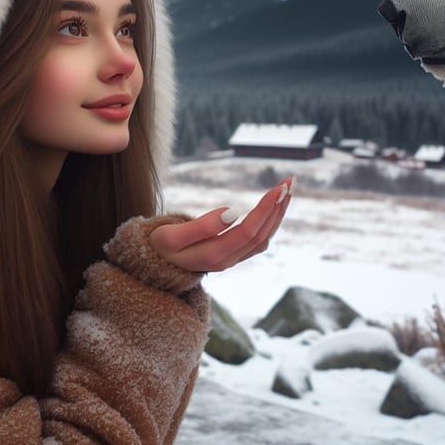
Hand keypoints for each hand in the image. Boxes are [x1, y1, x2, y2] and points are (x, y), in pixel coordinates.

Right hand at [149, 177, 293, 272]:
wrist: (153, 264)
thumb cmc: (159, 246)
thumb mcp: (170, 237)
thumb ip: (201, 227)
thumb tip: (232, 213)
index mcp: (214, 256)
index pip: (249, 231)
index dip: (266, 210)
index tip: (278, 188)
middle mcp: (228, 260)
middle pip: (262, 234)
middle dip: (278, 207)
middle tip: (290, 181)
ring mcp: (232, 258)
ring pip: (264, 237)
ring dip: (278, 213)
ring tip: (288, 188)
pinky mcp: (233, 253)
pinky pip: (259, 238)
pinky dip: (271, 220)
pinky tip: (276, 205)